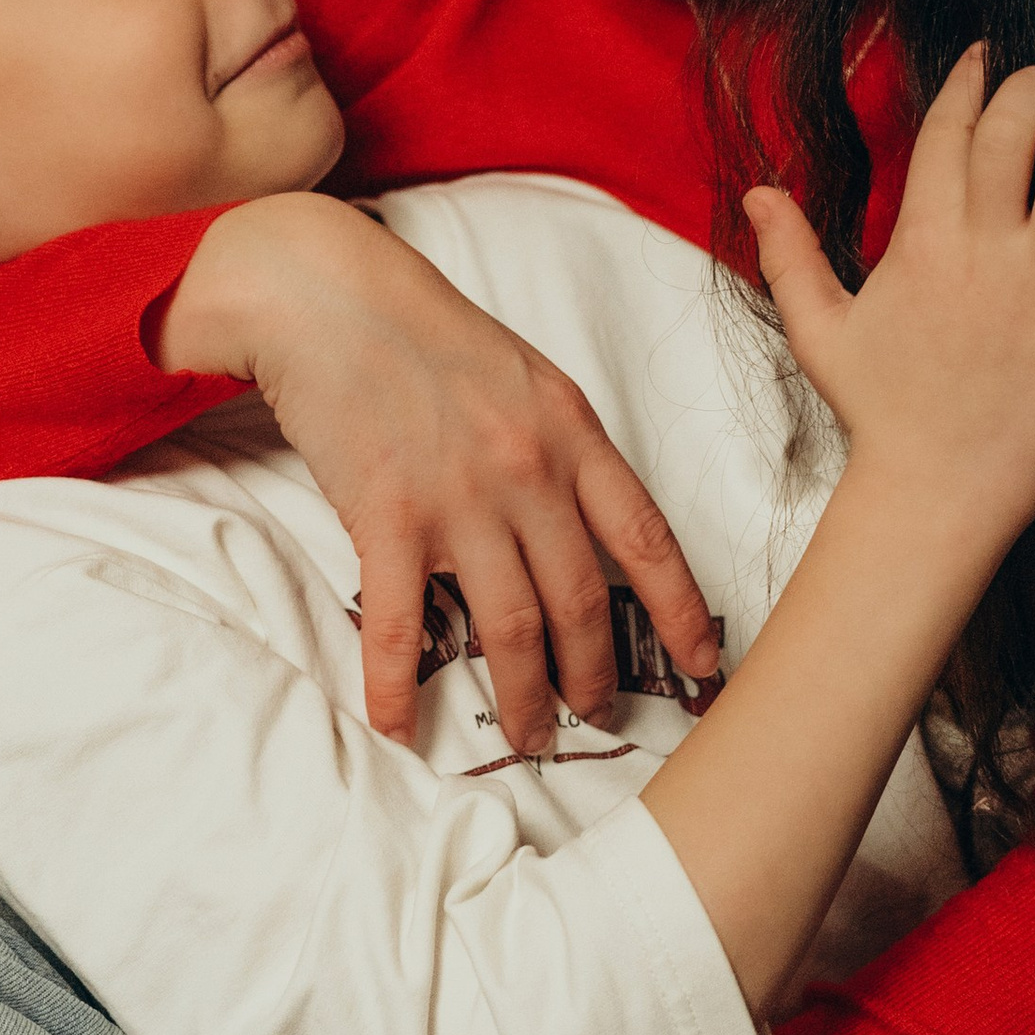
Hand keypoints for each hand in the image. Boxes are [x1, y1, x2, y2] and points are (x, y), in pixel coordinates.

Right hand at [154, 194, 717, 751]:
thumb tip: (582, 521)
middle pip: (581, 603)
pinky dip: (398, 686)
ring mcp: (459, 499)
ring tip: (528, 738)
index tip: (704, 664)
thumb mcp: (526, 377)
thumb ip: (561, 448)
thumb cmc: (426, 332)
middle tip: (597, 718)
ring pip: (510, 627)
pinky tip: (399, 724)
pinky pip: (401, 625)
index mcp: (572, 434)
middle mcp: (528, 474)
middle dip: (595, 677)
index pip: (646, 540)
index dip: (681, 611)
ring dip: (522, 697)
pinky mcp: (387, 516)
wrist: (330, 296)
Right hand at [745, 47, 1034, 567]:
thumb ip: (790, 254)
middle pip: (1019, 125)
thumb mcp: (820, 330)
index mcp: (923, 239)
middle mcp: (987, 248)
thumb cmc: (879, 415)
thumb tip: (758, 192)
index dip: (970, 81)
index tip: (985, 58)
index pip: (951, 128)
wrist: (934, 498)